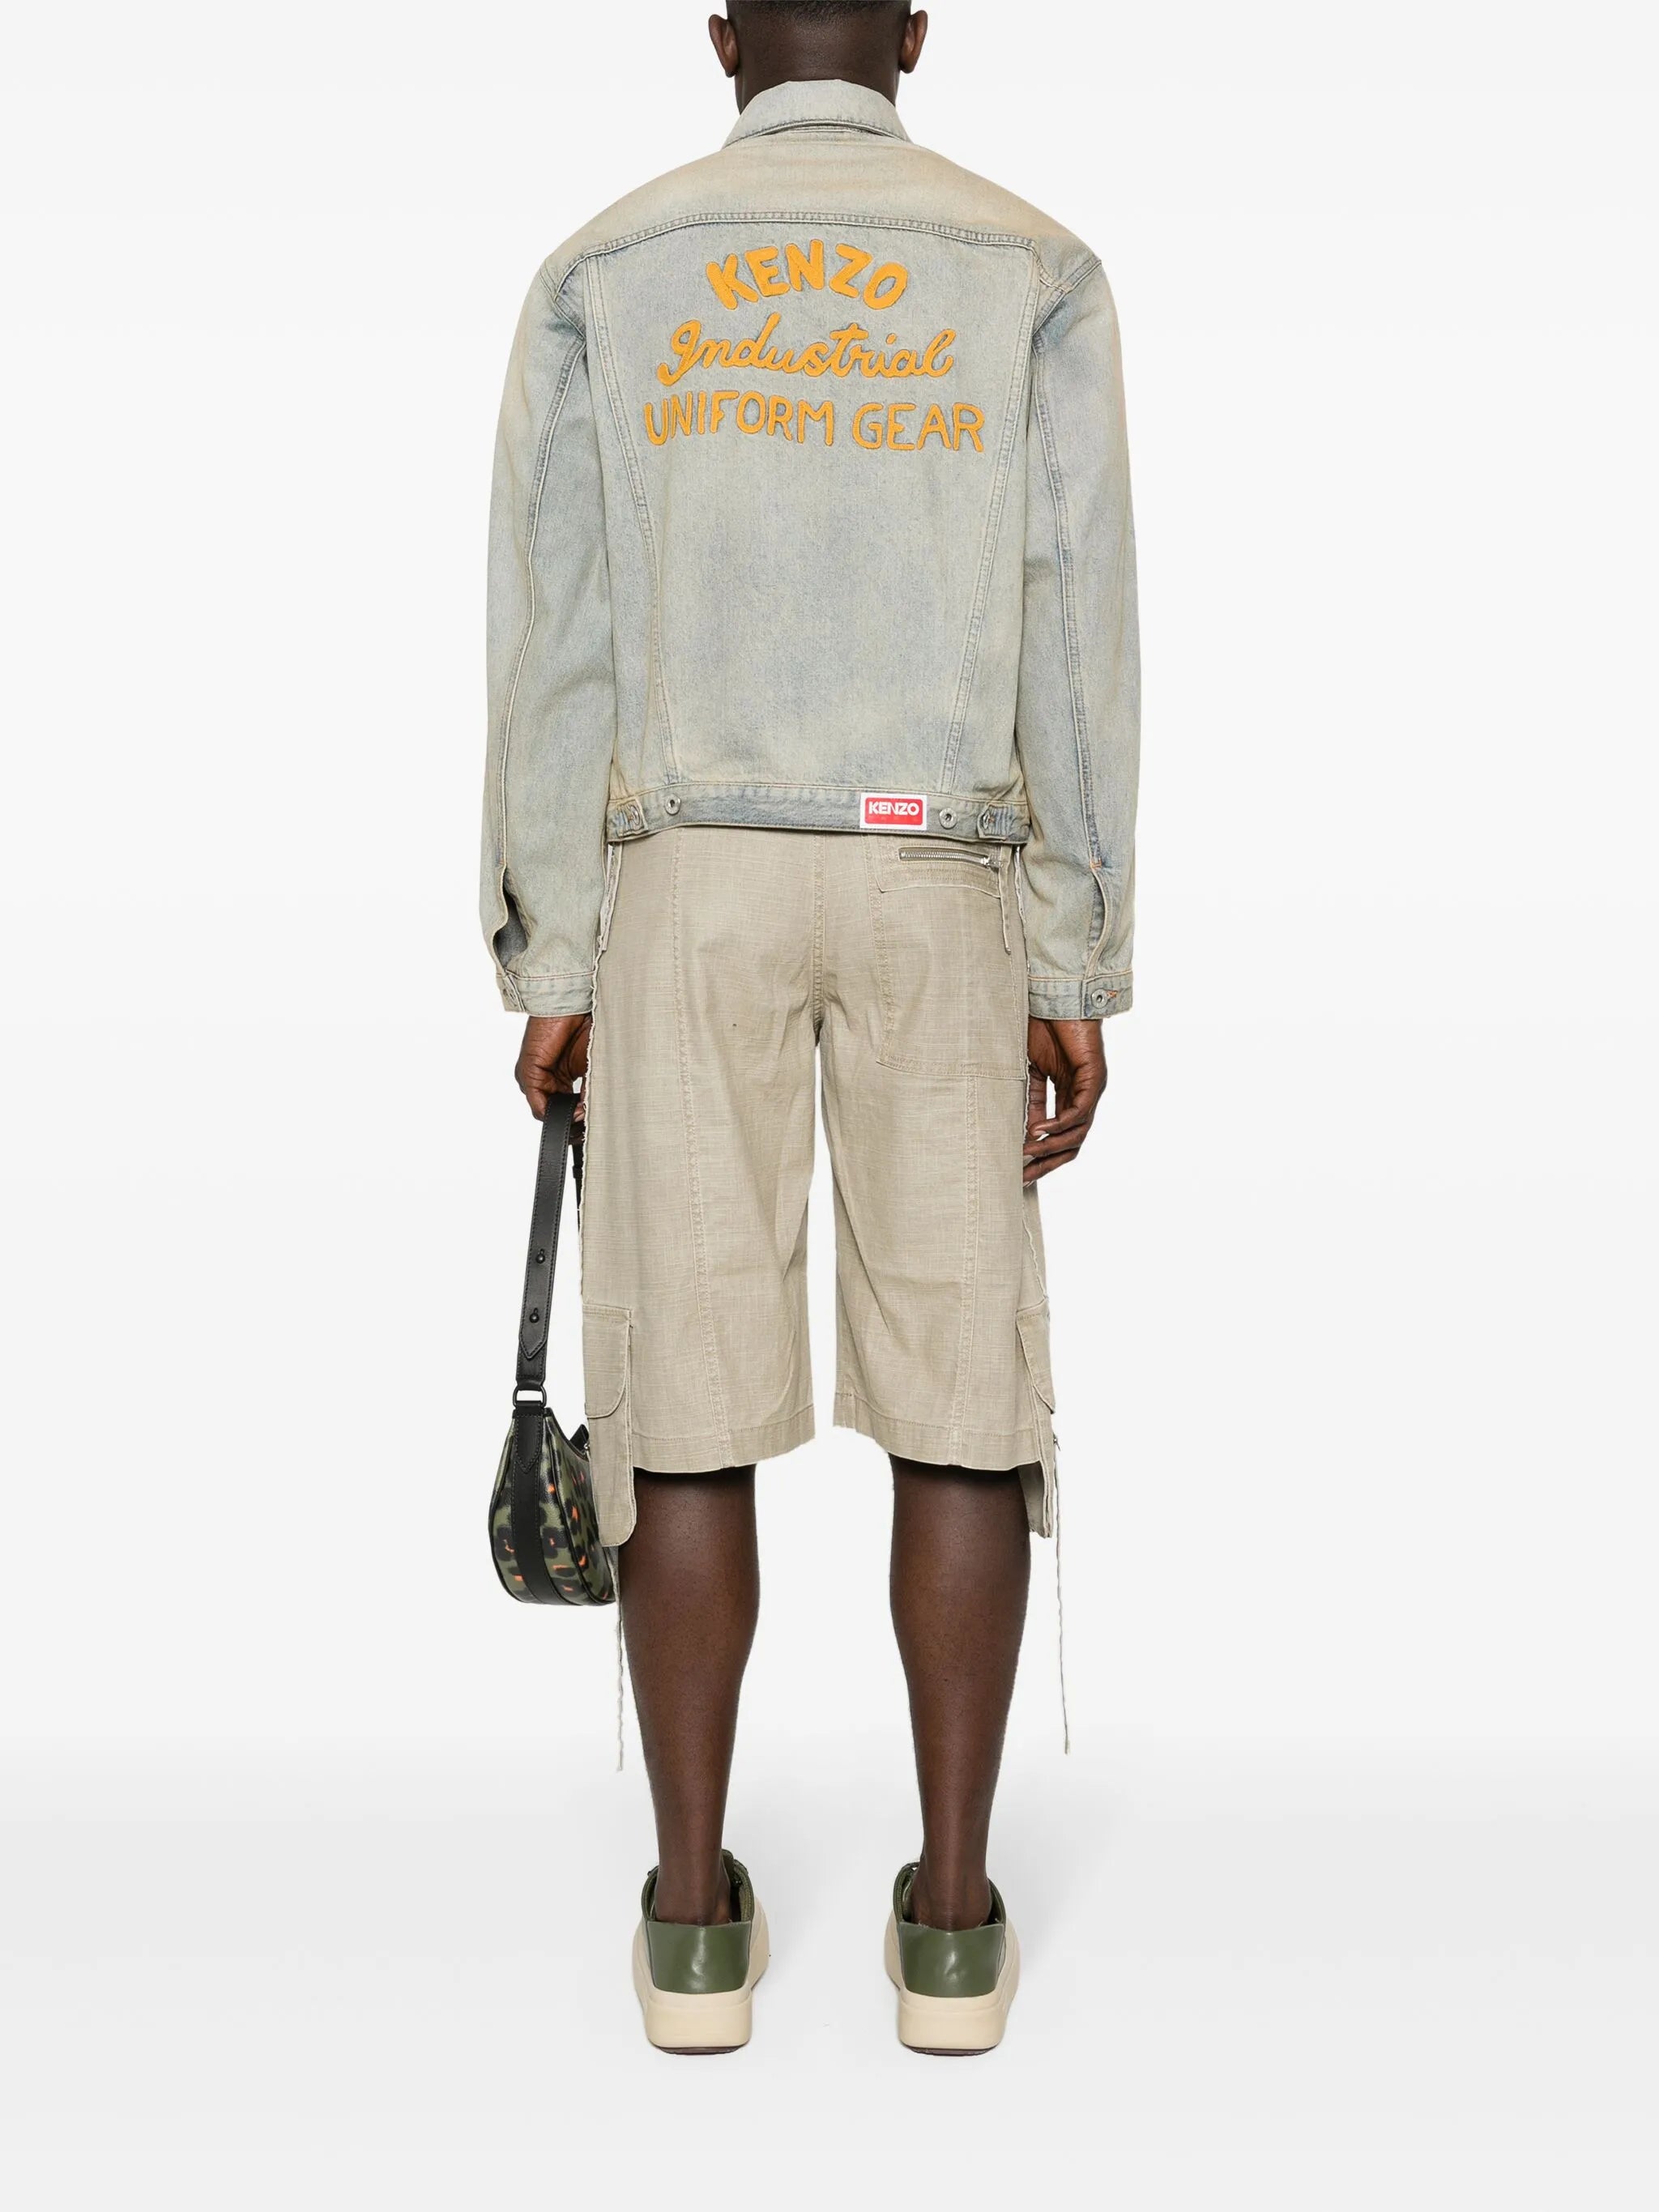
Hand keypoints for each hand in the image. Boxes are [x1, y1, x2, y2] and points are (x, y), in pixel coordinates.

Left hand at [515, 1014, 591, 1120]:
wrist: (574, 1005)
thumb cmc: (585, 1028)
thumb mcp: (591, 1068)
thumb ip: (587, 1093)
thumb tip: (585, 1115)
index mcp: (559, 1079)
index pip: (564, 1109)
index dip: (577, 1119)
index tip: (592, 1123)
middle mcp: (544, 1080)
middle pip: (554, 1113)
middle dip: (572, 1121)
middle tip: (590, 1121)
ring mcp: (534, 1078)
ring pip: (546, 1112)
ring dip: (566, 1116)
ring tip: (584, 1110)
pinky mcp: (528, 1074)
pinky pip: (538, 1105)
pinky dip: (556, 1112)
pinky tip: (573, 1108)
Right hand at [1023, 1018, 1106, 1183]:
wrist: (1054, 999)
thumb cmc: (1041, 1028)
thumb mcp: (1031, 1071)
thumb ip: (1031, 1099)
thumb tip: (1024, 1129)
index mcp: (1068, 1095)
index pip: (1059, 1136)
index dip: (1041, 1155)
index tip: (1020, 1169)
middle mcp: (1083, 1096)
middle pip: (1071, 1143)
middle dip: (1047, 1162)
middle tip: (1024, 1177)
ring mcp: (1090, 1089)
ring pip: (1077, 1132)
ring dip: (1052, 1147)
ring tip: (1028, 1154)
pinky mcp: (1094, 1078)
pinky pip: (1079, 1111)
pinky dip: (1059, 1124)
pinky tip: (1038, 1130)